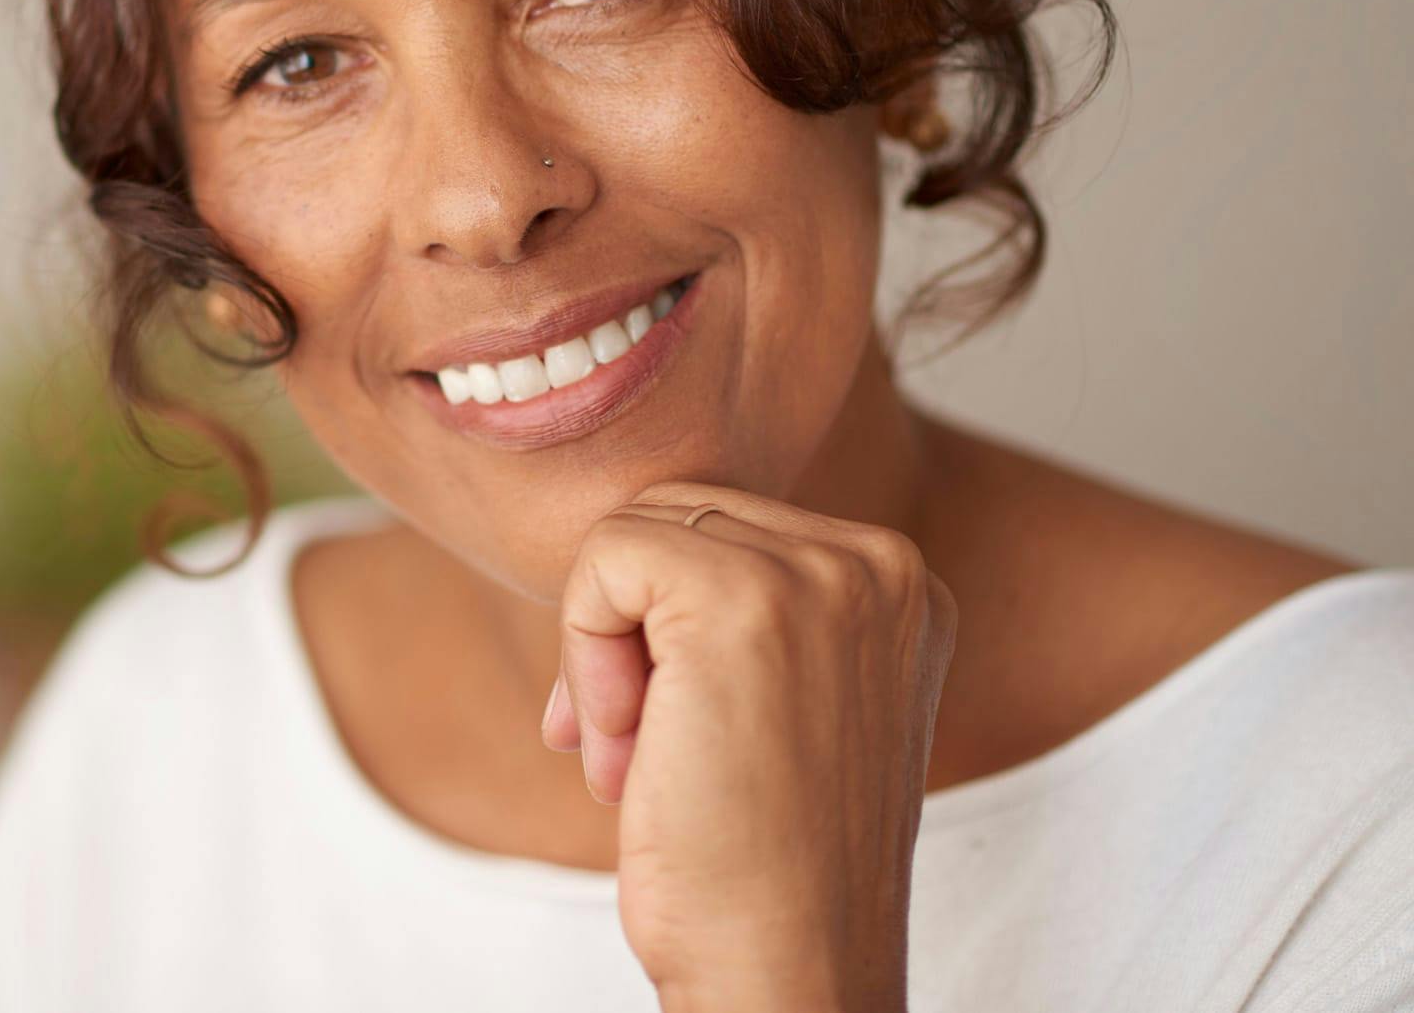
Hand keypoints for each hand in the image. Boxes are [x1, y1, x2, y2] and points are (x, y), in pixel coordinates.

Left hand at [539, 479, 958, 1012]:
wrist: (789, 979)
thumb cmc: (765, 862)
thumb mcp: (789, 702)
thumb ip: (744, 609)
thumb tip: (618, 547)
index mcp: (898, 585)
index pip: (727, 528)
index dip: (662, 628)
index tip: (667, 738)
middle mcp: (879, 563)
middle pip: (678, 516)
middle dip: (627, 630)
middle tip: (637, 752)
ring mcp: (821, 573)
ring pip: (634, 533)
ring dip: (602, 650)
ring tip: (636, 759)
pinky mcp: (741, 597)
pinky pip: (606, 557)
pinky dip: (583, 652)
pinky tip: (623, 751)